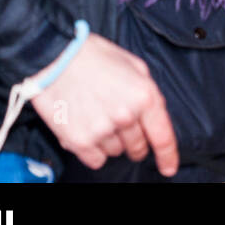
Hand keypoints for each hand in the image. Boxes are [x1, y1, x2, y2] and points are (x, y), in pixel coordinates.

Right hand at [30, 32, 178, 176]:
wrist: (56, 56)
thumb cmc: (95, 56)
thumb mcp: (134, 66)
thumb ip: (148, 92)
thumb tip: (154, 116)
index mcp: (143, 96)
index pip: (162, 136)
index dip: (168, 156)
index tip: (168, 168)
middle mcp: (125, 116)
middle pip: (138, 146)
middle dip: (135, 141)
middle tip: (120, 124)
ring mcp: (101, 129)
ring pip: (116, 152)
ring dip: (111, 140)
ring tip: (97, 115)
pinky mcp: (78, 140)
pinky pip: (96, 160)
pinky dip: (93, 150)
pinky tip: (86, 128)